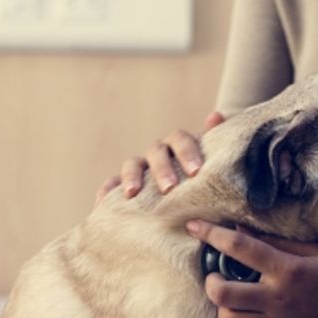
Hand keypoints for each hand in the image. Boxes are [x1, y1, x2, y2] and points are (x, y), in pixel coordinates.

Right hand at [94, 111, 225, 205]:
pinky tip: (102, 202)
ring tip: (132, 194)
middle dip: (162, 169)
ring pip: (132, 164)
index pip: (180, 140)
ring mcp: (140, 168)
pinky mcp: (123, 185)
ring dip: (131, 177)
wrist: (189, 199)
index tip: (196, 172)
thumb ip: (214, 143)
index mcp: (179, 146)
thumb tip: (215, 115)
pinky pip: (110, 184)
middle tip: (170, 188)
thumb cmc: (202, 179)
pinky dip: (106, 190)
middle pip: (156, 152)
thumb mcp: (212, 163)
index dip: (187, 153)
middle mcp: (158, 153)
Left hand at [185, 220, 317, 317]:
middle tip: (217, 276)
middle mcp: (280, 299)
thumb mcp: (317, 252)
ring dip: (222, 312)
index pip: (239, 247)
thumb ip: (277, 243)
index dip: (211, 235)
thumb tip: (241, 229)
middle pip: (223, 293)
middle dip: (211, 282)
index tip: (194, 227)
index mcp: (288, 269)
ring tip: (229, 304)